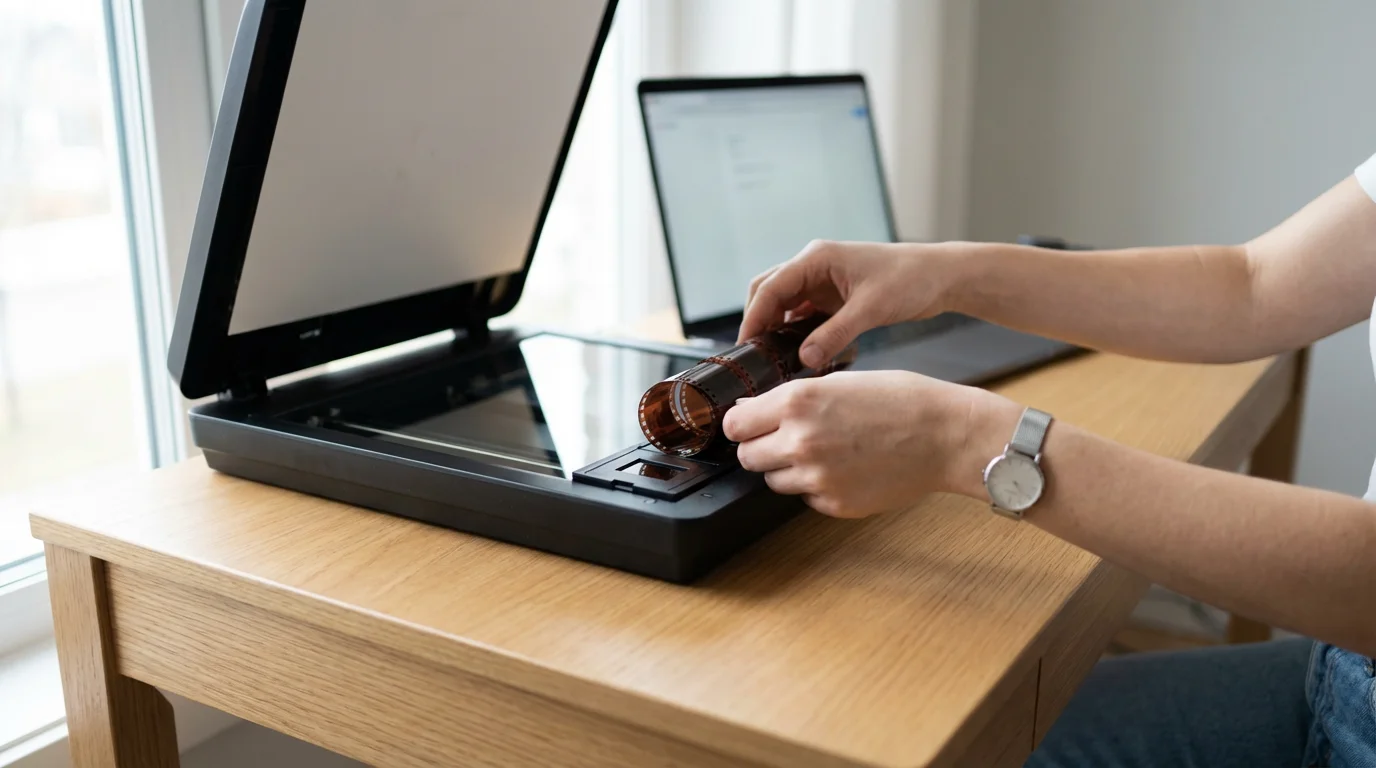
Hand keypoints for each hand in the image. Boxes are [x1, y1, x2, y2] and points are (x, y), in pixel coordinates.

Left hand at [722, 370, 1010, 517]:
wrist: (945, 435)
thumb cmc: (900, 399)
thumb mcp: (839, 380)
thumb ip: (792, 398)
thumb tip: (753, 412)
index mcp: (797, 401)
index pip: (735, 424)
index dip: (742, 423)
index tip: (750, 424)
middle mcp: (799, 441)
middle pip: (747, 456)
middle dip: (761, 447)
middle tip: (787, 439)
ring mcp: (816, 477)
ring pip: (773, 480)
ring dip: (788, 468)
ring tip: (824, 452)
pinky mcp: (834, 504)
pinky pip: (806, 497)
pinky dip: (817, 486)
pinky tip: (845, 468)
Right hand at [739, 240, 970, 368]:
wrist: (940, 277)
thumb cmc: (910, 280)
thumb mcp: (871, 309)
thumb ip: (836, 334)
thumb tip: (804, 359)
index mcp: (817, 258)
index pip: (770, 287)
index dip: (754, 316)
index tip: (746, 345)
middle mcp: (814, 266)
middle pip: (769, 292)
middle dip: (758, 321)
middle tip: (755, 355)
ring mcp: (822, 281)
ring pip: (783, 304)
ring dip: (776, 327)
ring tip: (772, 359)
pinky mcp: (832, 296)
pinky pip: (802, 314)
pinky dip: (795, 332)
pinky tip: (798, 354)